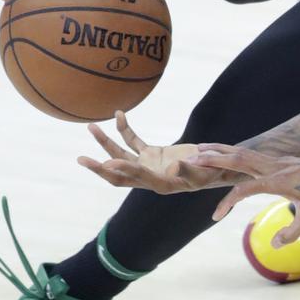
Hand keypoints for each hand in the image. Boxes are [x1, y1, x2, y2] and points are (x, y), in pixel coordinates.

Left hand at [77, 111, 247, 193]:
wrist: (218, 167)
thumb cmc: (214, 172)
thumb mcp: (204, 172)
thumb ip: (188, 169)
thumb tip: (173, 167)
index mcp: (160, 184)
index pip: (136, 178)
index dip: (123, 170)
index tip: (109, 162)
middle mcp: (149, 177)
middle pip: (119, 174)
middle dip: (100, 167)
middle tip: (81, 159)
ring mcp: (148, 165)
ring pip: (121, 153)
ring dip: (105, 142)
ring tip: (91, 127)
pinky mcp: (151, 154)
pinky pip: (134, 140)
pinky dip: (125, 129)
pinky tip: (119, 114)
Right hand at [192, 146, 299, 245]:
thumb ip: (290, 233)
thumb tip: (273, 246)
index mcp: (277, 181)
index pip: (243, 191)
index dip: (226, 203)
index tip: (215, 217)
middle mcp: (273, 167)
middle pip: (237, 160)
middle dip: (213, 159)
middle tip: (190, 159)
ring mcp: (277, 161)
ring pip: (243, 152)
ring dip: (222, 150)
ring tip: (200, 148)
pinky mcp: (281, 160)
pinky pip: (253, 154)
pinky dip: (236, 152)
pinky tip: (229, 155)